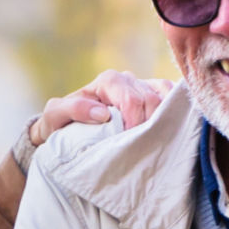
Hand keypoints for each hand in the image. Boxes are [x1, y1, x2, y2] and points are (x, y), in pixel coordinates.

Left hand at [30, 70, 172, 148]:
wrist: (67, 129)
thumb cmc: (61, 122)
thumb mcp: (55, 115)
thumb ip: (73, 109)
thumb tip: (104, 113)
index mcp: (108, 81)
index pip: (132, 100)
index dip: (134, 123)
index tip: (128, 144)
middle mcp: (128, 79)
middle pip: (151, 101)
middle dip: (148, 127)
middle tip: (140, 149)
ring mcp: (144, 86)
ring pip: (164, 100)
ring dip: (162, 122)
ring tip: (152, 142)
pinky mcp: (155, 95)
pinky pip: (172, 98)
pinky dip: (174, 112)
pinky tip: (167, 129)